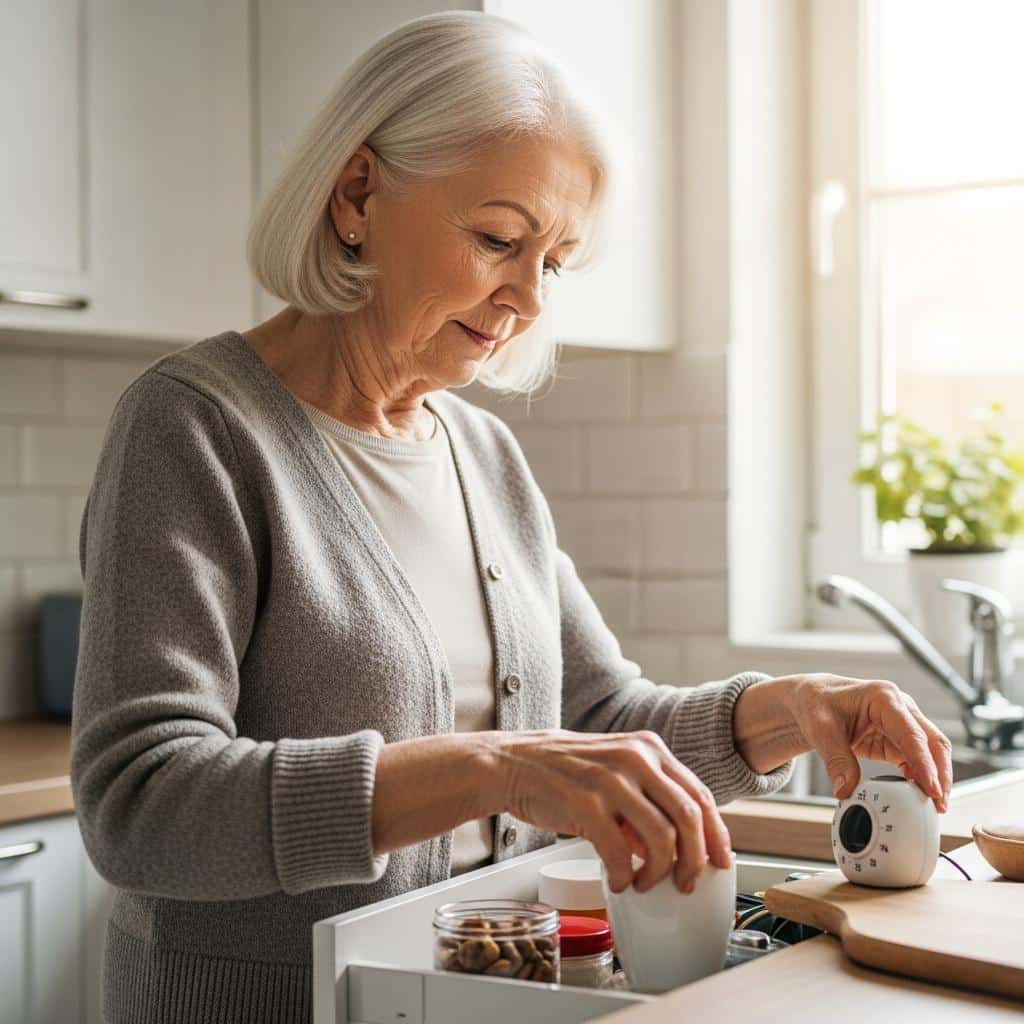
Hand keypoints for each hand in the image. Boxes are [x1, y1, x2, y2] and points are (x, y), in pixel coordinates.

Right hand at [490, 728, 733, 894]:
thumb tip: (678, 846)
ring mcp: (610, 780)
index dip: (716, 835)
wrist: (513, 762)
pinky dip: (625, 875)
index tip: (721, 862)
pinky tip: (619, 881)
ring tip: (646, 884)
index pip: (699, 795)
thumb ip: (649, 799)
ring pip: (661, 837)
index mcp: (649, 748)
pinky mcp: (585, 803)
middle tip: (686, 884)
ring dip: (660, 872)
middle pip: (688, 817)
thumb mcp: (616, 771)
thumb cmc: (566, 772)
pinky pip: (620, 852)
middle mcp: (635, 758)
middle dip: (695, 860)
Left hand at [781, 674, 952, 811]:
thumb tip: (846, 791)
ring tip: (935, 808)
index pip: (911, 733)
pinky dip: (921, 778)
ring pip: (931, 752)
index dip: (924, 762)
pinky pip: (917, 760)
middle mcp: (900, 707)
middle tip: (939, 805)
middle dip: (940, 774)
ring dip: (935, 779)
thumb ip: (836, 760)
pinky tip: (920, 798)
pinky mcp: (897, 739)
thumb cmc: (817, 704)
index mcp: (883, 697)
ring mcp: (902, 723)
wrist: (812, 699)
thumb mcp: (820, 730)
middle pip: (932, 742)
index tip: (931, 789)